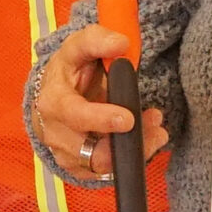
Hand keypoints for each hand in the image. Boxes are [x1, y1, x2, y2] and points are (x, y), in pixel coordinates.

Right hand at [34, 24, 167, 182]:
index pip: (72, 114)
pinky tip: (150, 140)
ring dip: (134, 149)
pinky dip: (132, 158)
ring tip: (158, 131)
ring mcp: (66, 152)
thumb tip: (120, 43)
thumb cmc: (71, 68)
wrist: (60, 91)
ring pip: (99, 164)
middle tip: (154, 124)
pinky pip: (106, 172)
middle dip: (124, 141)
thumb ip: (98, 40)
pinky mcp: (79, 166)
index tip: (127, 119)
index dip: (98, 119)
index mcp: (53, 100)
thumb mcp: (80, 46)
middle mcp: (55, 131)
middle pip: (86, 149)